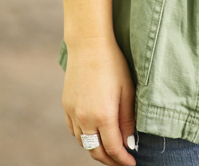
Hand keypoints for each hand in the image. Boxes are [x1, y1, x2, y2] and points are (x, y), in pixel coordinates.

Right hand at [62, 39, 135, 165]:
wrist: (88, 44)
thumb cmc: (112, 64)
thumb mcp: (127, 91)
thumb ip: (127, 120)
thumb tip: (129, 143)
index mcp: (103, 116)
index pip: (113, 149)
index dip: (123, 160)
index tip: (132, 164)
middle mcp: (85, 119)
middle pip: (96, 151)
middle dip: (110, 160)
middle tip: (122, 160)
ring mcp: (73, 113)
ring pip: (84, 143)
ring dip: (97, 149)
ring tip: (110, 148)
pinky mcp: (66, 105)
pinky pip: (74, 131)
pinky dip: (84, 137)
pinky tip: (94, 133)